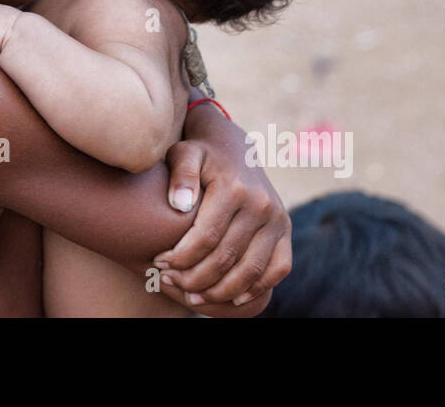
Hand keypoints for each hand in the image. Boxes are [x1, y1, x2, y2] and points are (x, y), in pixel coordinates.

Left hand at [155, 104, 291, 308]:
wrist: (234, 147)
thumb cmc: (200, 154)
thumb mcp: (184, 153)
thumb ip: (180, 174)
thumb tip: (179, 205)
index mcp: (234, 188)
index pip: (205, 237)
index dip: (180, 257)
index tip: (158, 263)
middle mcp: (262, 204)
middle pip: (226, 258)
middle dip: (194, 278)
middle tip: (170, 282)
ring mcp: (278, 218)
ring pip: (251, 270)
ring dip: (221, 291)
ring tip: (193, 297)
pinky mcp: (286, 229)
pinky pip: (279, 268)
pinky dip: (258, 288)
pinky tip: (232, 298)